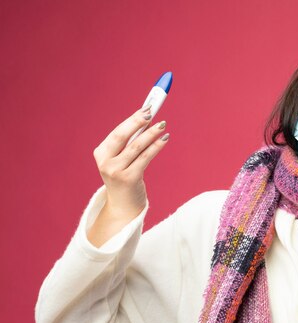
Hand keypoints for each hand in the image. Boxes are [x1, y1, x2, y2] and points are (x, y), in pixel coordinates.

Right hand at [88, 107, 169, 246]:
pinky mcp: (129, 179)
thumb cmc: (126, 179)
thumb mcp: (123, 160)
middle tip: (151, 112)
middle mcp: (105, 162)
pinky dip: (156, 147)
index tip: (146, 109)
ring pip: (136, 147)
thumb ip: (131, 143)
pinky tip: (165, 139)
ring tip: (163, 125)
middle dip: (137, 122)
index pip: (117, 132)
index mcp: (101, 153)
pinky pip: (145, 158)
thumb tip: (148, 121)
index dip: (132, 119)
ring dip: (151, 134)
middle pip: (122, 136)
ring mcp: (116, 171)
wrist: (123, 207)